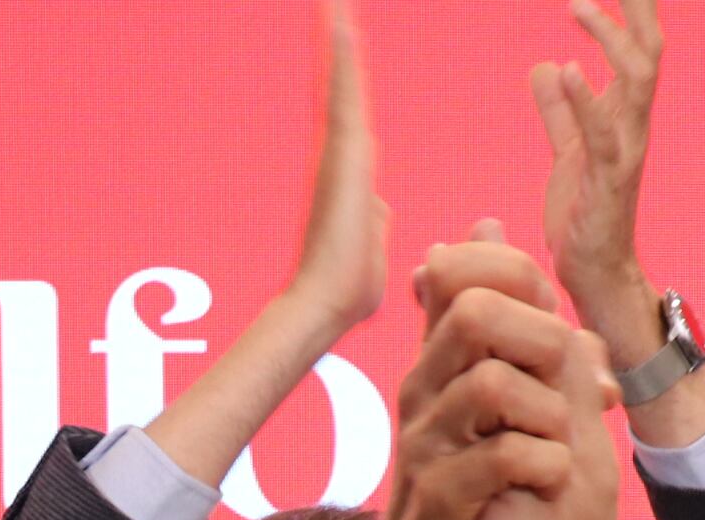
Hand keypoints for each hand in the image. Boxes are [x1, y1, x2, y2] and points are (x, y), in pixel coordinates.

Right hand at [287, 1, 392, 338]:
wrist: (326, 305)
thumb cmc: (348, 291)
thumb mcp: (372, 247)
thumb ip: (375, 221)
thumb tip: (378, 212)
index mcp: (351, 170)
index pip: (351, 108)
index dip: (348, 73)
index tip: (345, 33)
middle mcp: (339, 151)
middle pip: (341, 82)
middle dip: (337, 39)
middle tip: (332, 0)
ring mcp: (337, 148)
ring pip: (340, 77)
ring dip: (336, 33)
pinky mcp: (340, 149)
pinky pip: (342, 88)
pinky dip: (339, 51)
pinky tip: (336, 13)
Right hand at [378, 234, 572, 519]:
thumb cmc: (469, 498)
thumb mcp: (488, 397)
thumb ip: (493, 318)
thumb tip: (489, 221)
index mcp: (439, 365)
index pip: (460, 273)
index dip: (514, 273)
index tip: (555, 320)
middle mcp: (423, 397)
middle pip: (471, 311)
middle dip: (540, 334)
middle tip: (569, 378)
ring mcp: (423, 451)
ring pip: (484, 383)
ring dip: (547, 408)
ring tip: (563, 441)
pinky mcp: (433, 508)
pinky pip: (490, 461)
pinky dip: (539, 464)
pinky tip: (553, 480)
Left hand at [532, 0, 668, 354]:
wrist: (592, 273)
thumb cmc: (584, 214)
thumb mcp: (567, 151)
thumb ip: (560, 110)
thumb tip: (546, 66)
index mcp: (624, 113)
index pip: (637, 45)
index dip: (631, 7)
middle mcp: (633, 123)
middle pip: (648, 48)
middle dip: (636, 7)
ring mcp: (626, 149)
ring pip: (636, 79)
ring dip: (609, 39)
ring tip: (578, 5)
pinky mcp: (608, 180)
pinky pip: (602, 133)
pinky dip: (586, 99)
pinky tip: (568, 69)